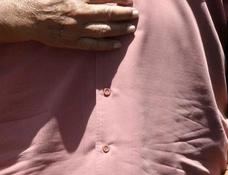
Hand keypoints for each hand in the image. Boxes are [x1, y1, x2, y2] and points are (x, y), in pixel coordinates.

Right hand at [1, 0, 137, 50]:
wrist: (28, 17)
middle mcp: (78, 13)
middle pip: (107, 13)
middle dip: (124, 13)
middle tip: (135, 13)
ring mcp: (76, 29)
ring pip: (104, 30)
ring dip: (120, 29)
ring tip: (131, 28)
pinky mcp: (73, 42)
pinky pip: (94, 45)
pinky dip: (107, 45)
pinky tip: (118, 44)